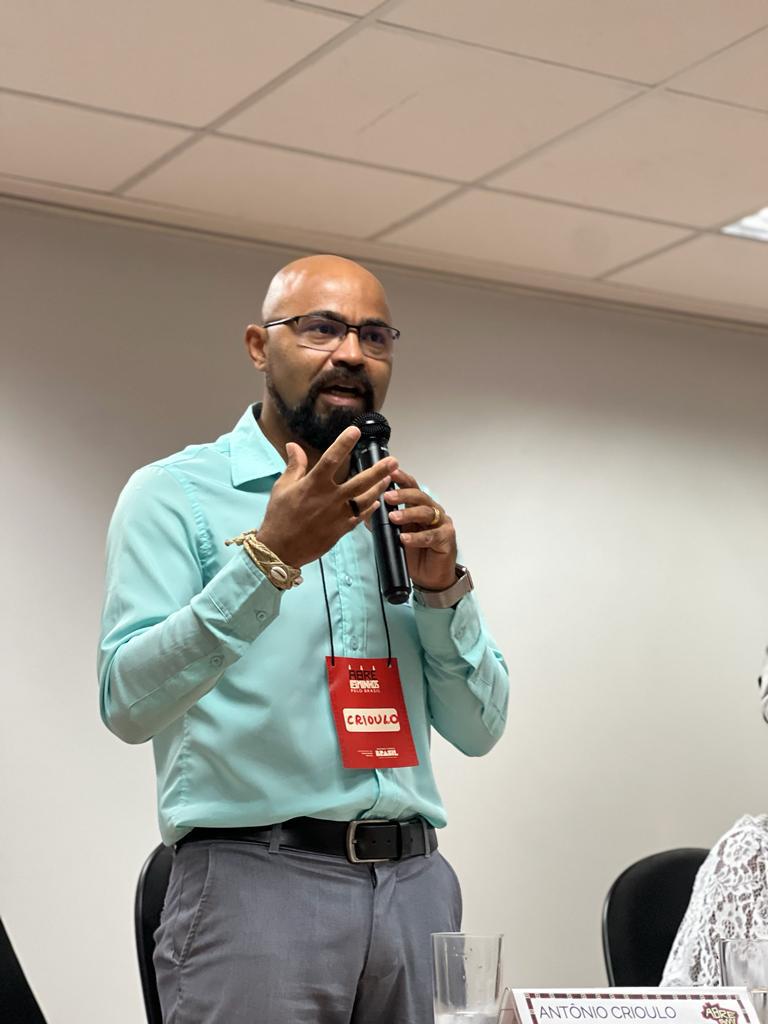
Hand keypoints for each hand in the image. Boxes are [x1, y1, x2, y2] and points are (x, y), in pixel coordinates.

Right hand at [257, 426, 396, 567]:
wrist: (280, 549)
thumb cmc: (279, 517)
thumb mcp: (282, 488)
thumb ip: (294, 466)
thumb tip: (293, 446)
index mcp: (313, 485)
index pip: (332, 459)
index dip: (344, 444)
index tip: (355, 431)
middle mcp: (330, 498)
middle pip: (360, 481)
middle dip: (379, 470)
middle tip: (394, 461)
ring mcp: (338, 515)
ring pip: (365, 499)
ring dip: (379, 488)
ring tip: (390, 479)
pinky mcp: (341, 530)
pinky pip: (360, 517)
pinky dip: (370, 508)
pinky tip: (376, 502)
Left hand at [384, 469, 457, 591]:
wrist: (430, 577)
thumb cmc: (415, 553)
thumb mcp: (395, 536)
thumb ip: (382, 523)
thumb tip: (365, 512)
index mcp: (420, 506)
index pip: (411, 487)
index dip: (401, 479)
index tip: (389, 472)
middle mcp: (433, 511)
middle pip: (419, 497)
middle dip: (403, 495)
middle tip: (387, 496)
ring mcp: (441, 524)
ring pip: (426, 513)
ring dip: (408, 514)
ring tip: (393, 518)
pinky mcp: (446, 539)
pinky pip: (431, 536)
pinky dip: (417, 537)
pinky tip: (405, 538)